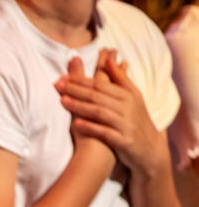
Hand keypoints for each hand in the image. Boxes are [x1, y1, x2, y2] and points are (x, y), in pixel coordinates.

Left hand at [56, 49, 164, 174]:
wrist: (149, 148)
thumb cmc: (135, 119)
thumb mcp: (132, 97)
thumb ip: (120, 78)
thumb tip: (109, 58)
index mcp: (128, 95)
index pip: (101, 83)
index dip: (82, 79)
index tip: (63, 75)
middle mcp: (127, 107)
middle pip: (98, 95)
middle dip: (76, 89)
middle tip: (57, 84)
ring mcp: (125, 124)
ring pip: (100, 112)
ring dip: (80, 106)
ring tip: (62, 101)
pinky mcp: (123, 140)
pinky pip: (105, 132)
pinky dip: (91, 127)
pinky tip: (76, 124)